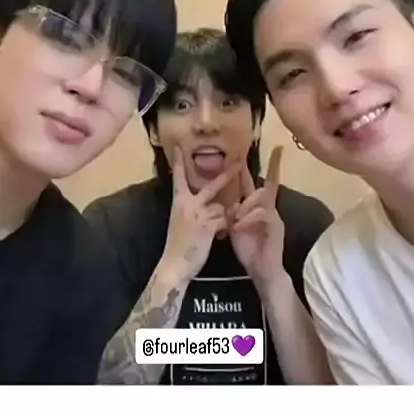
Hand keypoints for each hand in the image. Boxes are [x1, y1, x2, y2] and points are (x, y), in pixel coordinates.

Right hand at [159, 148, 240, 285]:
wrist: (173, 265)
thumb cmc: (176, 245)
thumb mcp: (179, 222)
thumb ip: (190, 210)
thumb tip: (203, 204)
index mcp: (178, 202)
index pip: (178, 178)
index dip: (178, 163)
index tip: (179, 147)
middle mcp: (187, 204)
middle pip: (211, 186)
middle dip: (227, 175)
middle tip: (239, 162)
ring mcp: (198, 215)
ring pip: (221, 208)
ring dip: (223, 219)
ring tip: (215, 231)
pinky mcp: (207, 226)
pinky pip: (224, 221)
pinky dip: (225, 228)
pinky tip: (218, 237)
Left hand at [229, 147, 285, 289]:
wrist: (263, 272)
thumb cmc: (250, 250)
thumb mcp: (237, 227)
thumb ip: (234, 213)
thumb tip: (229, 203)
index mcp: (256, 207)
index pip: (257, 183)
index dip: (257, 168)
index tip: (264, 150)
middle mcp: (268, 208)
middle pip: (264, 185)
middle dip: (261, 170)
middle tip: (255, 154)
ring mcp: (274, 216)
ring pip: (260, 197)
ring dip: (245, 204)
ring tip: (235, 218)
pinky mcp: (276, 226)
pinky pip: (261, 213)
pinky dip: (247, 217)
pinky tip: (239, 225)